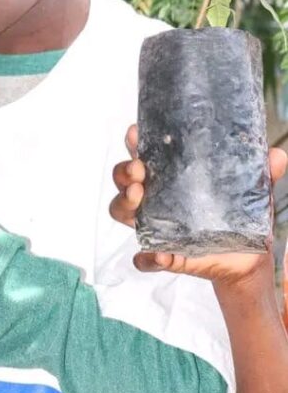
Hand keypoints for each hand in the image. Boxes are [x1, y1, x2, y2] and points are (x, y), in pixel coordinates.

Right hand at [110, 124, 287, 285]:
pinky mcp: (165, 256)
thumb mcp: (254, 190)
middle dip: (124, 171)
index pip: (144, 153)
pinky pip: (144, 259)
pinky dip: (147, 257)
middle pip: (124, 179)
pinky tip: (162, 254)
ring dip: (123, 204)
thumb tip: (277, 155)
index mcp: (172, 176)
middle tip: (140, 172)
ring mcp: (156, 227)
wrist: (249, 258)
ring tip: (139, 200)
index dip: (134, 142)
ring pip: (121, 212)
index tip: (136, 134)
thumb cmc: (242, 216)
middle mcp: (156, 198)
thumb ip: (263, 173)